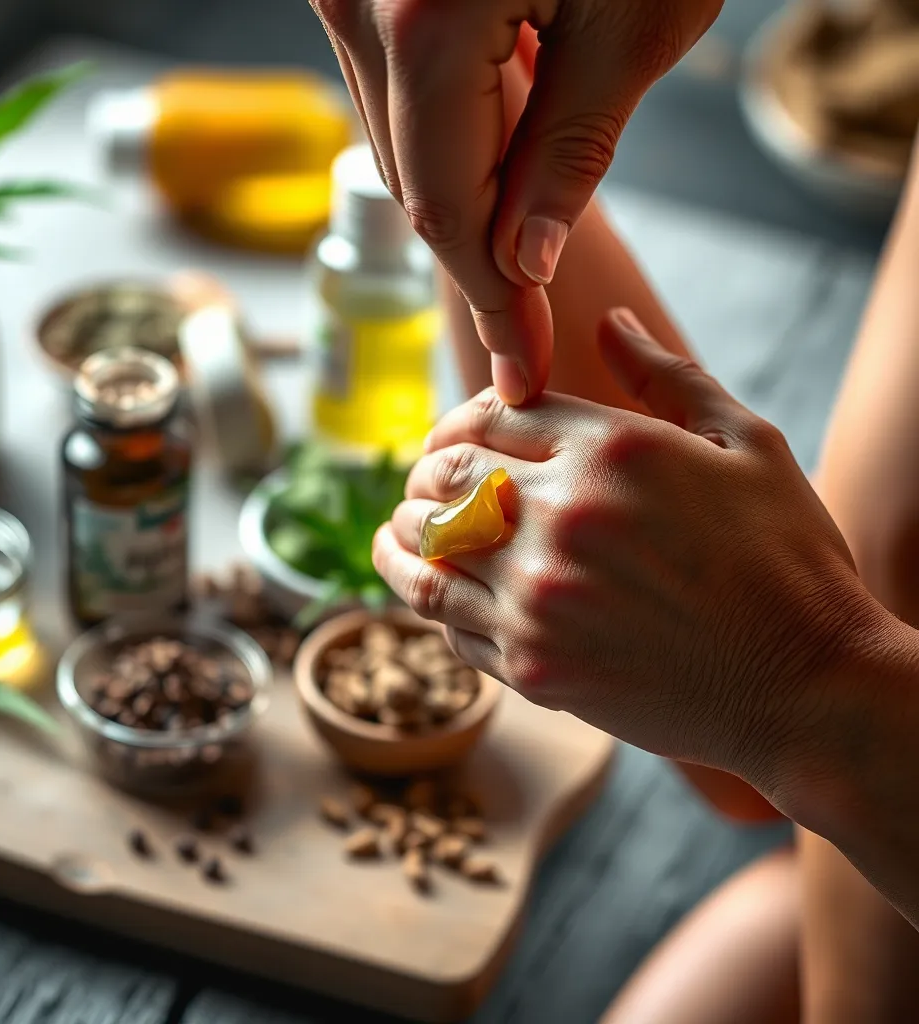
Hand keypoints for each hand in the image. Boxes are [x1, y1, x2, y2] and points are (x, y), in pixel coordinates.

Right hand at [309, 0, 722, 404]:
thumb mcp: (639, 17)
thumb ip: (569, 151)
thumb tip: (526, 261)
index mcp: (425, 16)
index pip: (447, 209)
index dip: (491, 301)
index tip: (523, 367)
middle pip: (413, 179)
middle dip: (478, 261)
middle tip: (526, 332)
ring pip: (397, 138)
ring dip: (464, 198)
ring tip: (526, 241)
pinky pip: (395, 86)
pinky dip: (449, 133)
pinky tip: (503, 146)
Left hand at [373, 309, 881, 783]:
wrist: (804, 686)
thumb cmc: (785, 561)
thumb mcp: (746, 445)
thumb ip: (667, 377)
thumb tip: (609, 322)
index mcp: (610, 452)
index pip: (493, 415)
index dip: (460, 420)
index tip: (453, 435)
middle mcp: (561, 520)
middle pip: (446, 477)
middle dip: (426, 471)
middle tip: (423, 480)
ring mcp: (538, 600)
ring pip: (426, 551)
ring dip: (401, 533)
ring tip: (395, 528)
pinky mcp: (531, 669)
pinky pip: (447, 622)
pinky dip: (425, 597)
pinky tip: (421, 586)